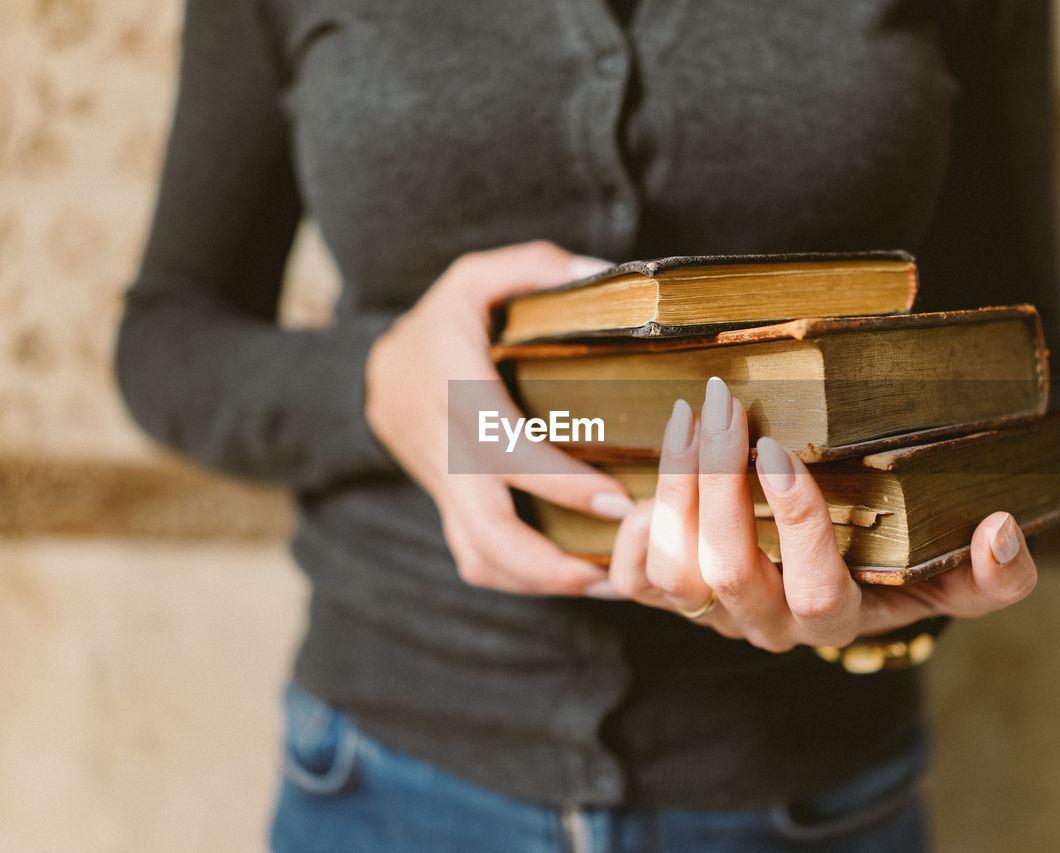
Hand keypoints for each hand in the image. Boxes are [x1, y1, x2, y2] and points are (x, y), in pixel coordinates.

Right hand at [365, 241, 633, 596]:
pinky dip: (524, 578)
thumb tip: (603, 272)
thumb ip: (533, 267)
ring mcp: (443, 488)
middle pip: (486, 531)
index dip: (559, 483)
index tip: (617, 502)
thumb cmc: (440, 323)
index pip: (505, 449)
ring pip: (479, 557)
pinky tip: (573, 576)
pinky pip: (478, 559)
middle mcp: (446, 450)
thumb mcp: (475, 277)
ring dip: (540, 582)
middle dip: (550, 563)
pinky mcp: (449, 509)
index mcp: (455, 392)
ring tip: (607, 583)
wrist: (375, 372)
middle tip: (616, 570)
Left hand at [606, 377, 1037, 651]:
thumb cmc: (884, 566)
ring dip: (675, 486)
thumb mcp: (942, 576)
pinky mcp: (667, 598)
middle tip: (726, 402)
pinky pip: (632, 574)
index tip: (779, 450)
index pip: (815, 589)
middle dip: (720, 481)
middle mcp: (767, 626)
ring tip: (691, 415)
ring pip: (675, 568)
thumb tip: (1003, 531)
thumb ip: (987, 576)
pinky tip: (661, 461)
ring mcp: (711, 615)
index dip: (795, 526)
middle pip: (730, 572)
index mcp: (836, 619)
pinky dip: (633, 519)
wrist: (816, 582)